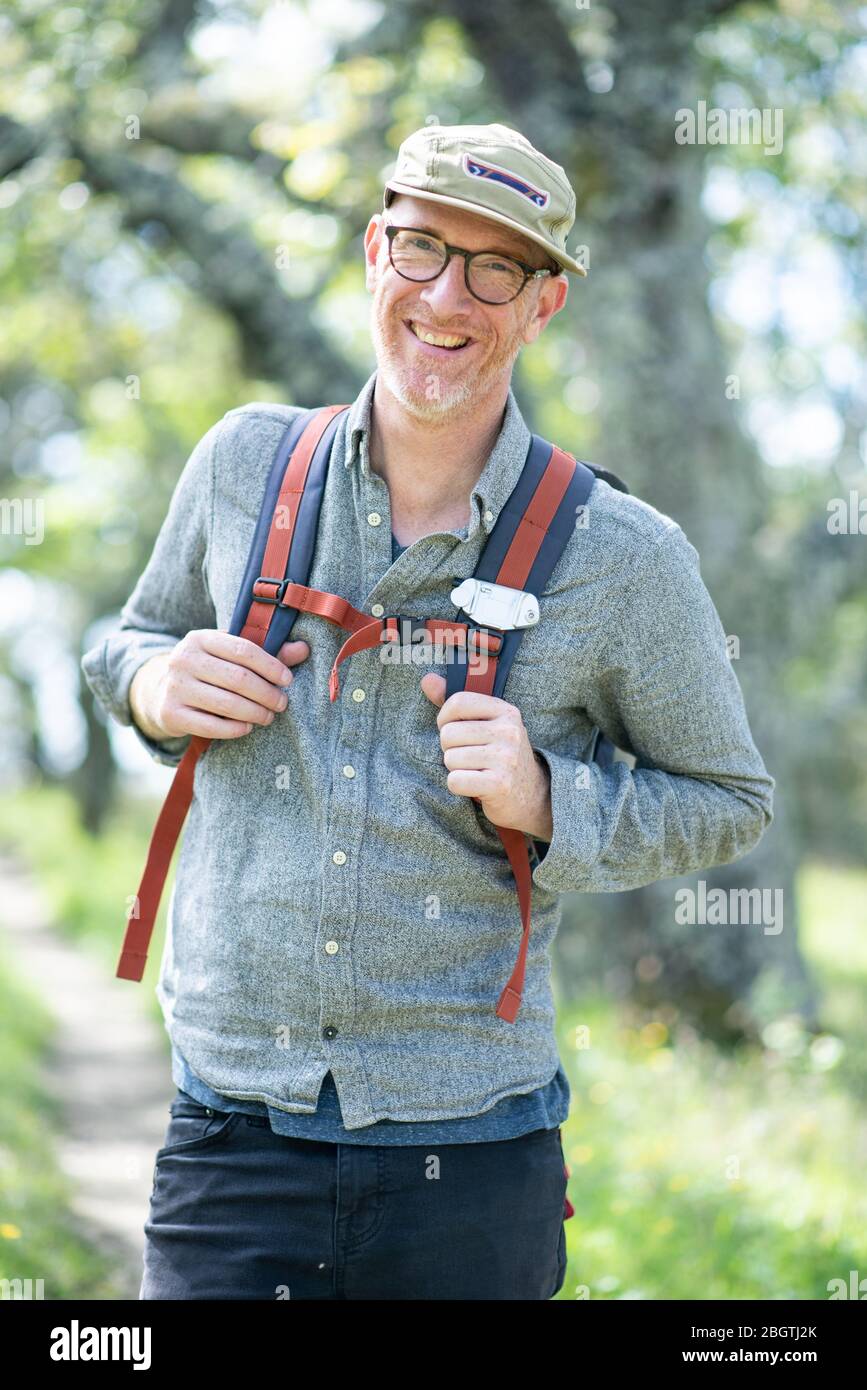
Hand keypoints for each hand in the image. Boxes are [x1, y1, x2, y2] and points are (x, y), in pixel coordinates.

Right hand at [130, 629, 309, 740]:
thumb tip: (304, 649)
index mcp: (200, 638)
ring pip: (226, 703)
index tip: (287, 680)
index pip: (244, 650)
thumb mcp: (228, 655)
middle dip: (266, 693)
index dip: (270, 665)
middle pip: (238, 678)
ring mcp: (175, 687)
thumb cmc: (206, 670)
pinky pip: (211, 725)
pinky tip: (247, 727)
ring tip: (268, 717)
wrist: (160, 691)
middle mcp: (183, 659)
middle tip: (282, 703)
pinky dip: (235, 729)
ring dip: (255, 713)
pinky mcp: (171, 713)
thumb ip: (266, 652)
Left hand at [420, 674, 552, 838]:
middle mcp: (509, 732)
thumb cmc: (500, 756)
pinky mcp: (500, 785)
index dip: (445, 719)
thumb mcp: (485, 725)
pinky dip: (458, 786)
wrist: (531, 796)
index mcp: (506, 712)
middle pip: (448, 733)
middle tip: (468, 757)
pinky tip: (475, 786)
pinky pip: (455, 781)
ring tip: (475, 770)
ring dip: (455, 769)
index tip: (454, 730)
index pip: (458, 702)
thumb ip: (455, 703)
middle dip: (450, 748)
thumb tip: (426, 680)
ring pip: (450, 759)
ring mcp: (507, 758)